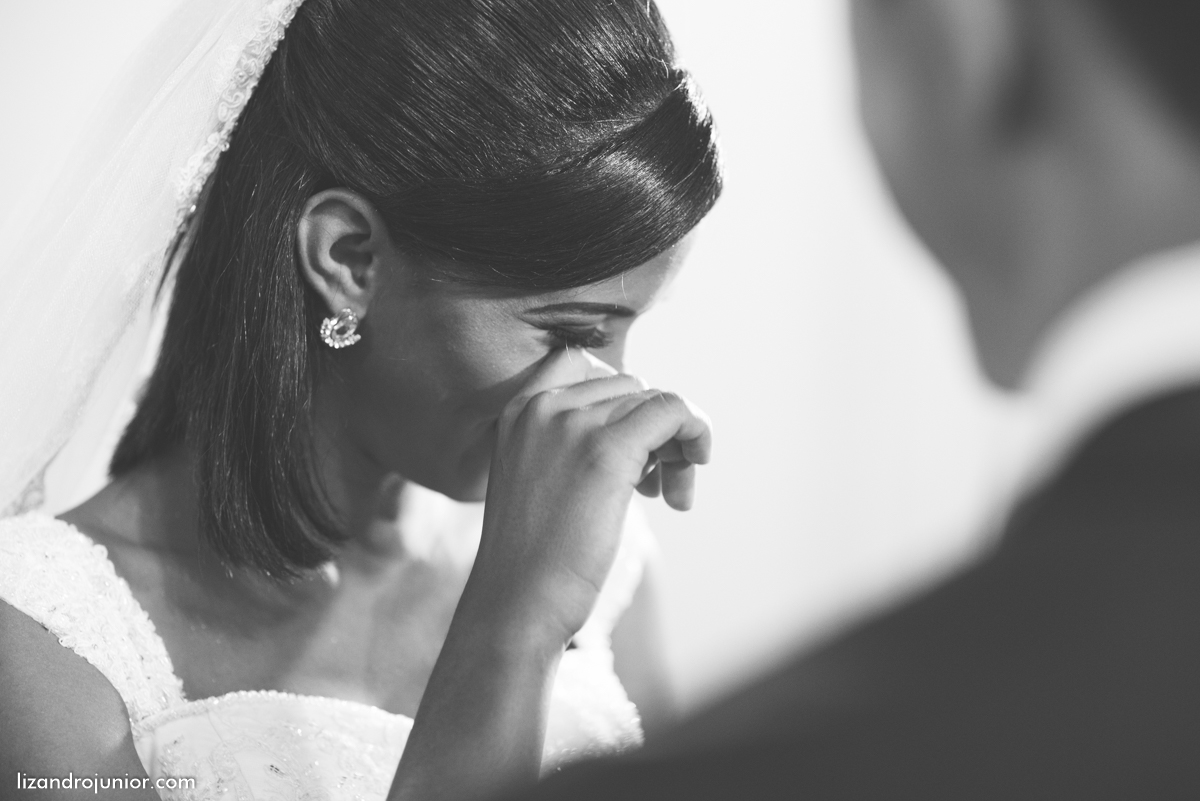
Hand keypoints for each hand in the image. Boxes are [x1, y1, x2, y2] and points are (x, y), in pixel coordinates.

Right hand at [461, 348, 711, 647]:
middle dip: (653, 430)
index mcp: (519, 410)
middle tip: (660, 485)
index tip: (634, 444)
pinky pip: (672, 410)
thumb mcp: (541, 479)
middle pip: (627, 387)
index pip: (582, 363)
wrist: (517, 603)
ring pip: (652, 400)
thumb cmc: (535, 557)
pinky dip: (695, 430)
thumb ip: (573, 442)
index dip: (620, 399)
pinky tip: (696, 465)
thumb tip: (645, 424)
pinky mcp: (607, 449)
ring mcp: (572, 423)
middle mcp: (542, 406)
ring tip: (672, 493)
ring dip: (675, 442)